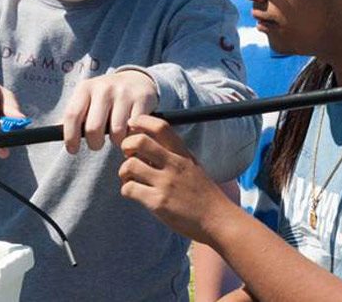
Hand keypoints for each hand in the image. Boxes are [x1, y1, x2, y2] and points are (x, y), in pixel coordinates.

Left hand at [62, 70, 158, 153]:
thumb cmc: (105, 96)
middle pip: (93, 128)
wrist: (136, 80)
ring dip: (115, 142)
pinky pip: (134, 129)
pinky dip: (130, 137)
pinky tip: (129, 133)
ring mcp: (124, 93)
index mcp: (85, 88)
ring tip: (116, 137)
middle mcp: (104, 88)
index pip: (72, 115)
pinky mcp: (142, 100)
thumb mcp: (87, 98)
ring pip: (116, 132)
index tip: (72, 150)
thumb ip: (74, 114)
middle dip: (94, 143)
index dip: (70, 137)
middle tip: (97, 144)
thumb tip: (52, 132)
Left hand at [119, 115, 230, 242]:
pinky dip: (126, 190)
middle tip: (127, 155)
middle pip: (139, 141)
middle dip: (126, 145)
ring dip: (123, 172)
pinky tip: (134, 193)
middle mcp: (174, 164)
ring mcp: (166, 184)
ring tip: (130, 178)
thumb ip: (172, 153)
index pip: (160, 126)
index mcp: (182, 153)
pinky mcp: (158, 203)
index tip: (132, 127)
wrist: (217, 219)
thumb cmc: (202, 193)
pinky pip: (130, 189)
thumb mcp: (192, 164)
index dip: (141, 121)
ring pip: (129, 166)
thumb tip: (144, 143)